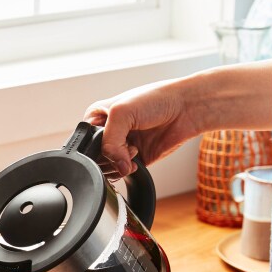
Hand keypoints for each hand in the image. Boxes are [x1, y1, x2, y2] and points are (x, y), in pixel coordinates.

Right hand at [83, 78, 201, 177]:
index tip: (109, 141)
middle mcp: (109, 132)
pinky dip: (127, 170)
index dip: (95, 145)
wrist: (186, 108)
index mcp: (98, 117)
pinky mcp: (135, 158)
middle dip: (109, 155)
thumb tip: (116, 166)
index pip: (85, 139)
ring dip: (119, 163)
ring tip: (133, 149)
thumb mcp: (121, 113)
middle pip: (95, 156)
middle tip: (124, 144)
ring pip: (107, 167)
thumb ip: (109, 142)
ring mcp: (122, 146)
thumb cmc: (156, 99)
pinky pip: (122, 172)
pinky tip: (136, 160)